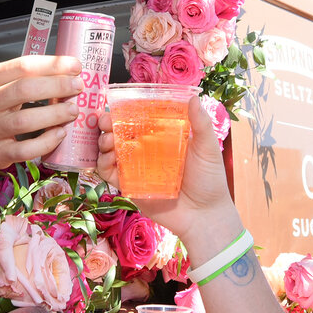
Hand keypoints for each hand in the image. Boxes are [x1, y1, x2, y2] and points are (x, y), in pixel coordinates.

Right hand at [0, 55, 81, 171]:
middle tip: (78, 86)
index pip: (22, 67)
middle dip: (58, 86)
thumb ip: (18, 78)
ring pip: (26, 121)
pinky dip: (46, 142)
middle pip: (25, 90)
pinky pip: (25, 150)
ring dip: (55, 114)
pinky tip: (59, 134)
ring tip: (73, 110)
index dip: (52, 65)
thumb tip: (60, 71)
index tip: (74, 65)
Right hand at [95, 95, 240, 253]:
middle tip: (104, 121)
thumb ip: (201, 124)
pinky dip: (103, 165)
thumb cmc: (210, 180)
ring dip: (103, 143)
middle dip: (108, 125)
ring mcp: (137, 168)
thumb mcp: (208, 148)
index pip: (139, 119)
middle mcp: (147, 150)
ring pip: (111, 151)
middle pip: (120, 133)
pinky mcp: (130, 186)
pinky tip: (107, 159)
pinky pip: (110, 175)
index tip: (116, 104)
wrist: (205, 215)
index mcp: (163, 137)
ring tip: (107, 141)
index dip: (125, 111)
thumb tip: (194, 97)